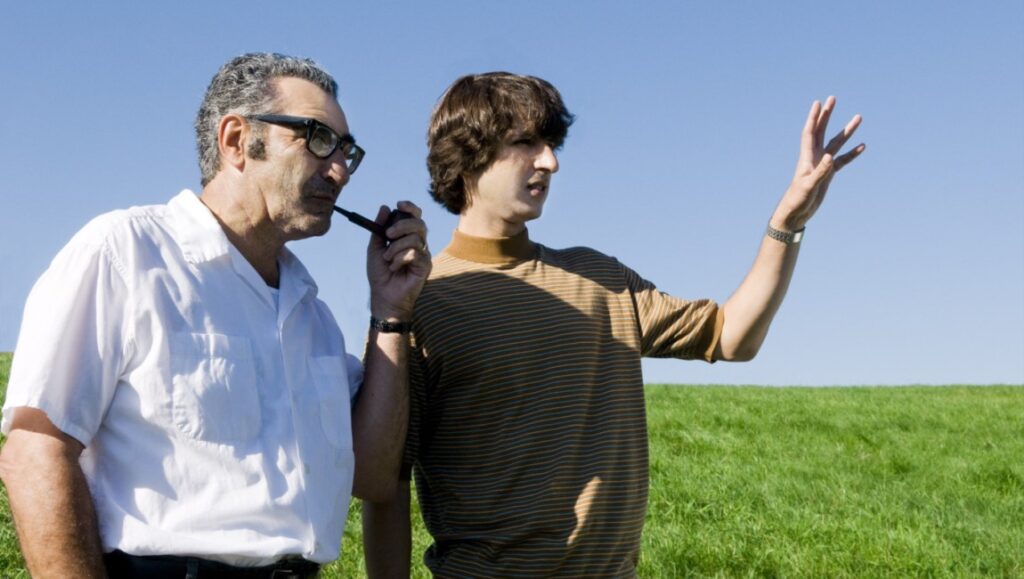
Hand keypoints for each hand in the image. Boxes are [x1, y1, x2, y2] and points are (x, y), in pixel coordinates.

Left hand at [366, 200, 430, 320]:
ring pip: (416, 238)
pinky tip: (395, 267)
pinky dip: (400, 258)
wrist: (383, 295)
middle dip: (402, 225)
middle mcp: (419, 244)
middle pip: (419, 224)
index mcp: (408, 237)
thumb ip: (379, 228)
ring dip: (396, 247)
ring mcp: (424, 255)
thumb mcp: (375, 247)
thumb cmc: (380, 273)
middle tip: (388, 234)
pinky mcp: (426, 266)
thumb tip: (385, 207)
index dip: (410, 208)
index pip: (416, 216)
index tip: (399, 204)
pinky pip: (415, 253)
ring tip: (388, 258)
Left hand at [773, 96, 864, 230]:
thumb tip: (830, 157)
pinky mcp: (829, 174)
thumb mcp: (809, 186)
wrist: (796, 213)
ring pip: (836, 143)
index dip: (814, 117)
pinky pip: (843, 161)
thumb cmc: (798, 200)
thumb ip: (820, 171)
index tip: (818, 102)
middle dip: (827, 115)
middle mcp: (815, 157)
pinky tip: (862, 146)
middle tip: (833, 98)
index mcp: (807, 157)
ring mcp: (823, 165)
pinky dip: (852, 154)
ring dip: (846, 131)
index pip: (810, 132)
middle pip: (822, 131)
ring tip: (858, 117)